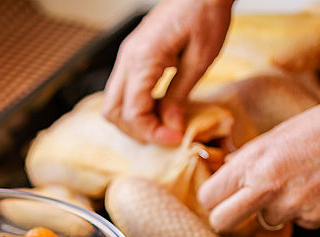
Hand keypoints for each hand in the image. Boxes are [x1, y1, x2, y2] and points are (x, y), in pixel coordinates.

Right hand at [102, 0, 233, 144]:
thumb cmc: (206, 15)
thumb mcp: (200, 59)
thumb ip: (180, 96)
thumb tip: (170, 127)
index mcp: (143, 59)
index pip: (133, 112)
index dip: (153, 133)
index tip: (177, 139)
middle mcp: (127, 59)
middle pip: (113, 111)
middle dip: (137, 131)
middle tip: (167, 136)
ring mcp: (126, 57)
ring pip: (112, 103)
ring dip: (133, 121)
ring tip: (162, 126)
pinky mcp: (132, 56)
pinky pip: (122, 91)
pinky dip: (135, 107)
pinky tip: (158, 109)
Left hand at [197, 91, 319, 230]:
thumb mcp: (276, 134)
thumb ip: (249, 157)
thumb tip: (228, 170)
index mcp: (252, 162)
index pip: (208, 196)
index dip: (213, 198)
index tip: (221, 196)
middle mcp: (266, 188)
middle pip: (222, 222)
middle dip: (228, 218)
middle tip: (241, 207)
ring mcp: (291, 206)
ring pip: (267, 221)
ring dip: (277, 209)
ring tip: (299, 181)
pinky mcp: (316, 219)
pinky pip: (300, 222)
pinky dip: (306, 210)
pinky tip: (319, 187)